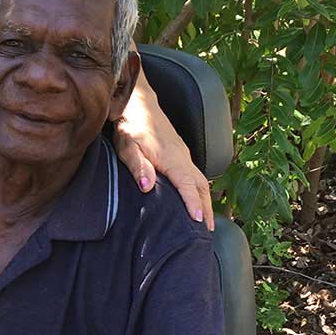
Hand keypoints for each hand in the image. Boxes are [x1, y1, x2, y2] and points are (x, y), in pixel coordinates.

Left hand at [113, 49, 213, 230]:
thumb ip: (138, 166)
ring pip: (201, 181)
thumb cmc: (129, 125)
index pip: (187, 185)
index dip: (193, 204)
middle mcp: (182, 157)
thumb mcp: (127, 146)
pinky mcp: (180, 153)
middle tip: (208, 231)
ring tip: (207, 222)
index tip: (200, 222)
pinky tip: (197, 200)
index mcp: (171, 158)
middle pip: (201, 186)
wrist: (137, 103)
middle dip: (207, 209)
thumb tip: (148, 187)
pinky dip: (200, 191)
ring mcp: (183, 155)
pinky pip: (196, 175)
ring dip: (206, 201)